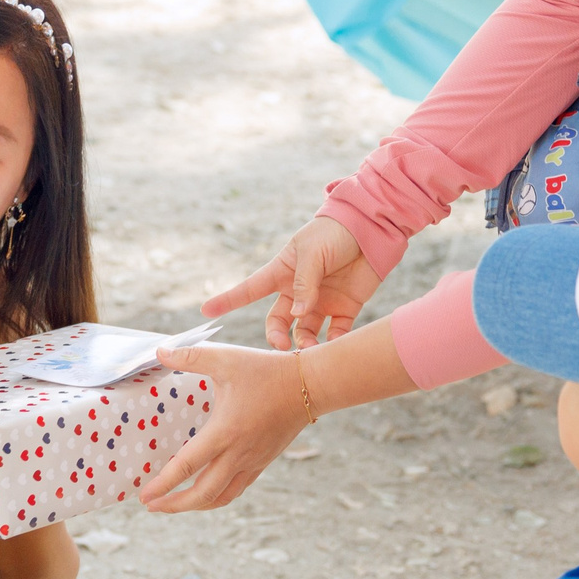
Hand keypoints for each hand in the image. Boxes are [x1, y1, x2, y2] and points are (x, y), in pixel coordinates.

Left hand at [136, 342, 308, 512]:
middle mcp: (238, 454)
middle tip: (151, 506)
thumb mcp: (226, 358)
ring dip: (195, 506)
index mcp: (225, 432)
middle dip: (174, 505)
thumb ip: (190, 356)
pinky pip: (236, 489)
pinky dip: (216, 497)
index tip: (144, 496)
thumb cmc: (267, 370)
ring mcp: (253, 461)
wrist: (310, 385)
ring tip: (175, 505)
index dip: (163, 485)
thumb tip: (159, 351)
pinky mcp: (263, 462)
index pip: (186, 467)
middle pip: (203, 494)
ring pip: (221, 497)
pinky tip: (206, 492)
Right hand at [202, 216, 382, 349]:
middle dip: (276, 337)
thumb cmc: (335, 233)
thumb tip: (298, 316)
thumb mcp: (313, 253)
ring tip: (311, 349)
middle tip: (283, 347)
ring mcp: (321, 302)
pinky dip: (333, 343)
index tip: (206, 311)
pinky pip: (335, 333)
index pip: (249, 289)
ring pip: (304, 332)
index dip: (228, 300)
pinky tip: (334, 347)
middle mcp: (298, 291)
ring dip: (305, 344)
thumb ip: (305, 284)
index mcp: (283, 272)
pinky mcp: (344, 308)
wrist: (372, 229)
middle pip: (278, 322)